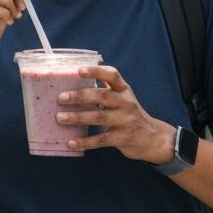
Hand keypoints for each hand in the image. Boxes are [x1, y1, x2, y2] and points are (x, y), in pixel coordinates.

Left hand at [55, 65, 174, 163]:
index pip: (112, 75)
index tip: (79, 70)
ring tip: (60, 118)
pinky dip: (85, 142)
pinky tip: (71, 142)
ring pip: (99, 117)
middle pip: (102, 96)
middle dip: (80, 96)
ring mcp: (125, 120)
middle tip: (61, 97)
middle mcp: (126, 102)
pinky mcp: (123, 138)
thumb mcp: (122, 99)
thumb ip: (104, 91)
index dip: (96, 71)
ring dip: (78, 117)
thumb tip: (73, 84)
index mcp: (124, 90)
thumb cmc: (129, 114)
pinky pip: (101, 140)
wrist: (152, 138)